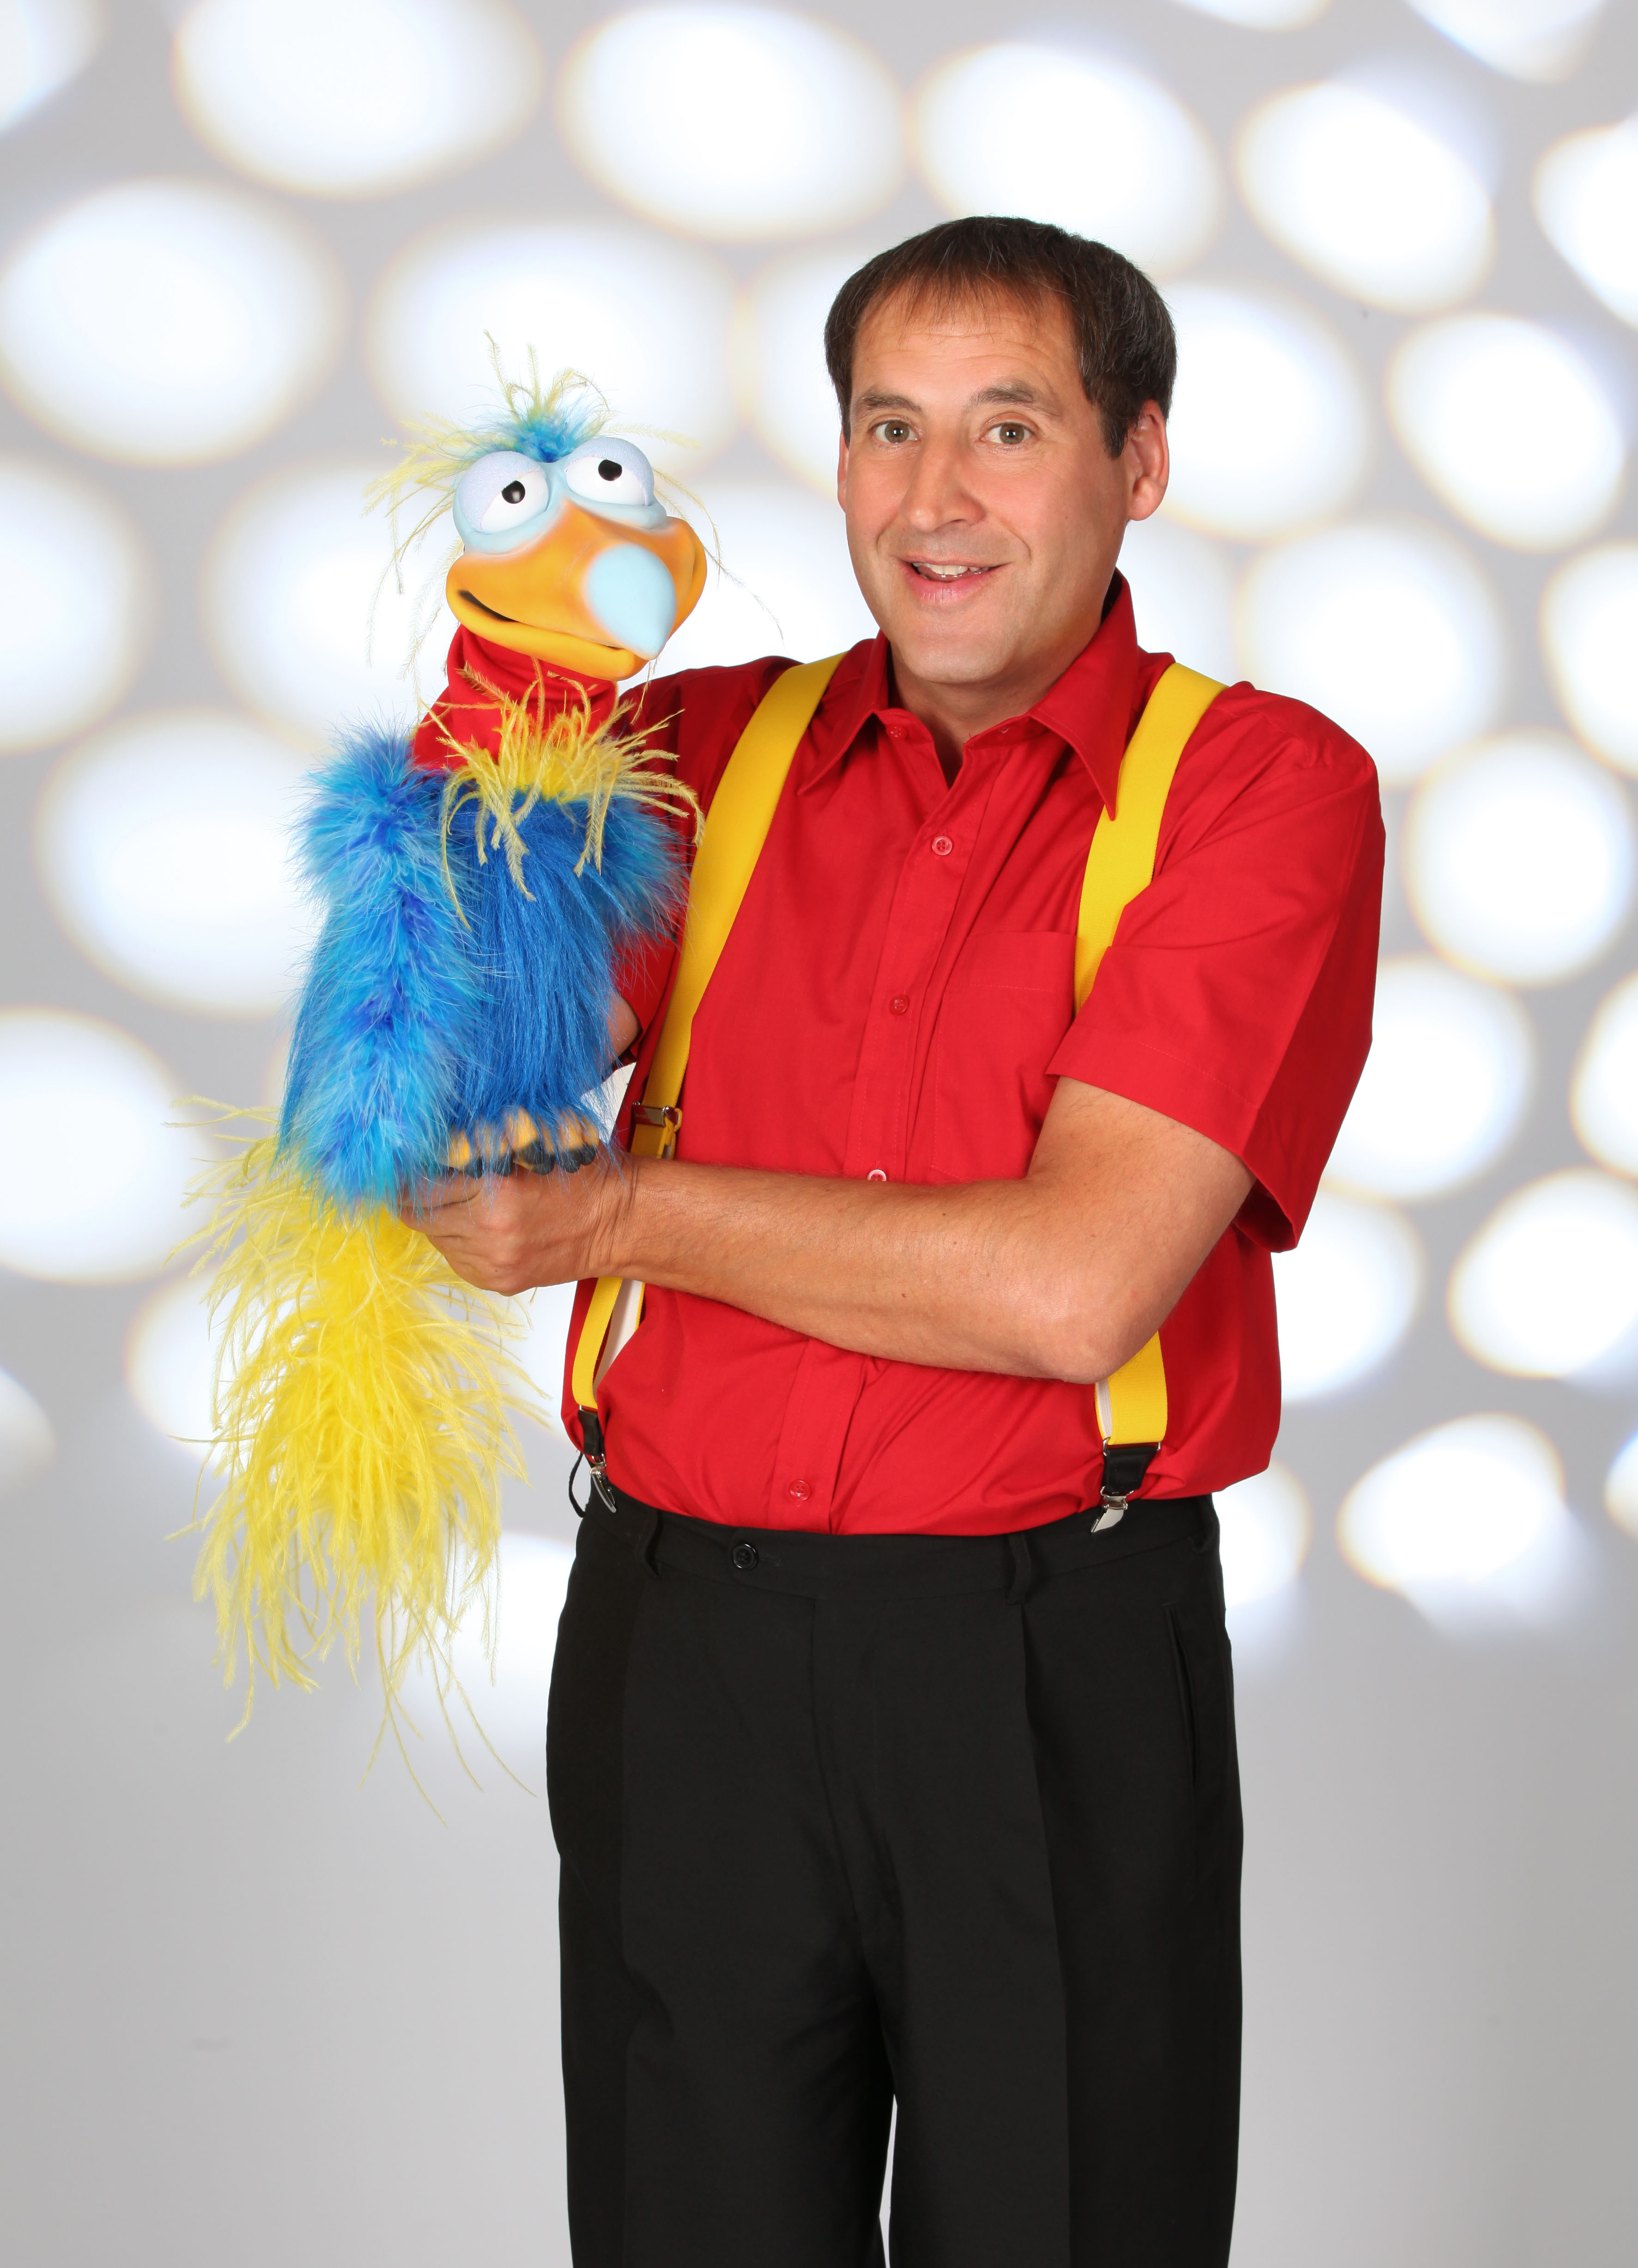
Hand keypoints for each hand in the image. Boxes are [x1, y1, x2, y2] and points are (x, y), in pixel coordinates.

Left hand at [401, 1152, 630, 1295]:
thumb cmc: (581, 1175)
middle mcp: (487, 1229)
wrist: (619, 1222)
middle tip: (425, 1180)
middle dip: (417, 1196)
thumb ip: (480, 1143)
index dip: (407, 1173)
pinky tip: (483, 1227)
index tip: (404, 1164)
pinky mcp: (497, 1282)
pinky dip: (461, 1242)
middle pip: (417, 1215)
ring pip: (435, 1239)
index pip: (419, 1185)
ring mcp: (491, 1262)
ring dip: (440, 1220)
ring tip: (465, 1202)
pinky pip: (456, 1260)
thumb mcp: (530, 1143)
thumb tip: (428, 1143)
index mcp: (495, 1187)